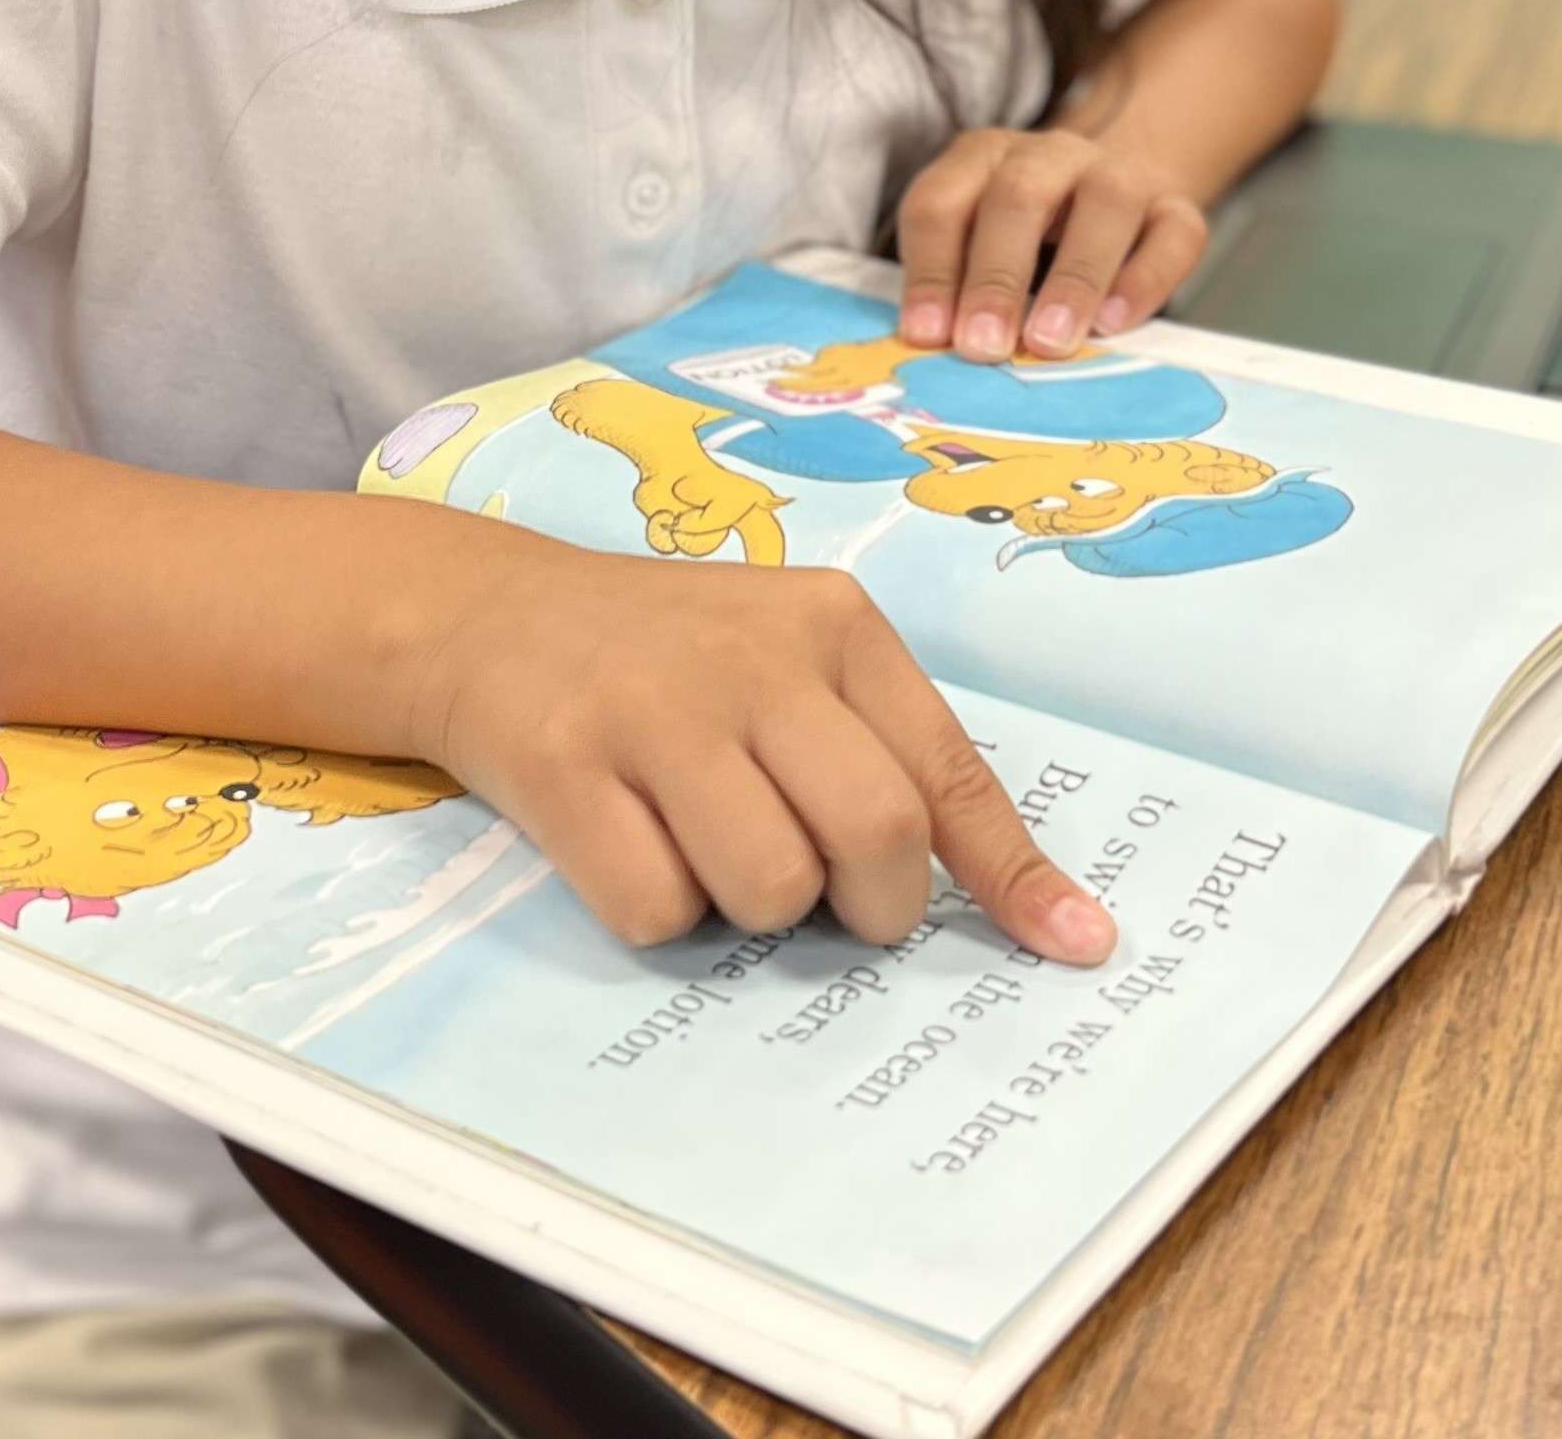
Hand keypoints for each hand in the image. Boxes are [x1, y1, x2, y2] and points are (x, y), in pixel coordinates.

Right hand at [408, 532, 1117, 960]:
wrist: (486, 613)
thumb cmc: (669, 656)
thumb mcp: (790, 662)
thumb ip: (888, 757)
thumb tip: (1029, 911)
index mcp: (832, 622)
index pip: (949, 770)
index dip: (1014, 875)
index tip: (1076, 949)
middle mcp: (753, 656)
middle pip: (876, 832)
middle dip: (871, 905)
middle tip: (833, 903)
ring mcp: (654, 708)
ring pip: (770, 886)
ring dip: (753, 912)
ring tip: (712, 848)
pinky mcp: (563, 765)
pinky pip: (657, 910)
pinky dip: (658, 914)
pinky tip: (632, 843)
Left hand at [896, 126, 1209, 360]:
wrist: (1113, 197)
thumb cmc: (1023, 238)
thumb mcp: (975, 247)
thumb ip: (956, 288)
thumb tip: (937, 349)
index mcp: (981, 158)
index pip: (942, 204)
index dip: (931, 270)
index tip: (927, 335)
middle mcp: (1049, 154)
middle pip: (1019, 196)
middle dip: (996, 275)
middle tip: (982, 345)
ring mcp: (1118, 173)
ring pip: (1105, 202)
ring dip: (1073, 278)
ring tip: (1049, 342)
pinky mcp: (1177, 208)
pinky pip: (1174, 234)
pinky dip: (1144, 280)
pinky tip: (1114, 324)